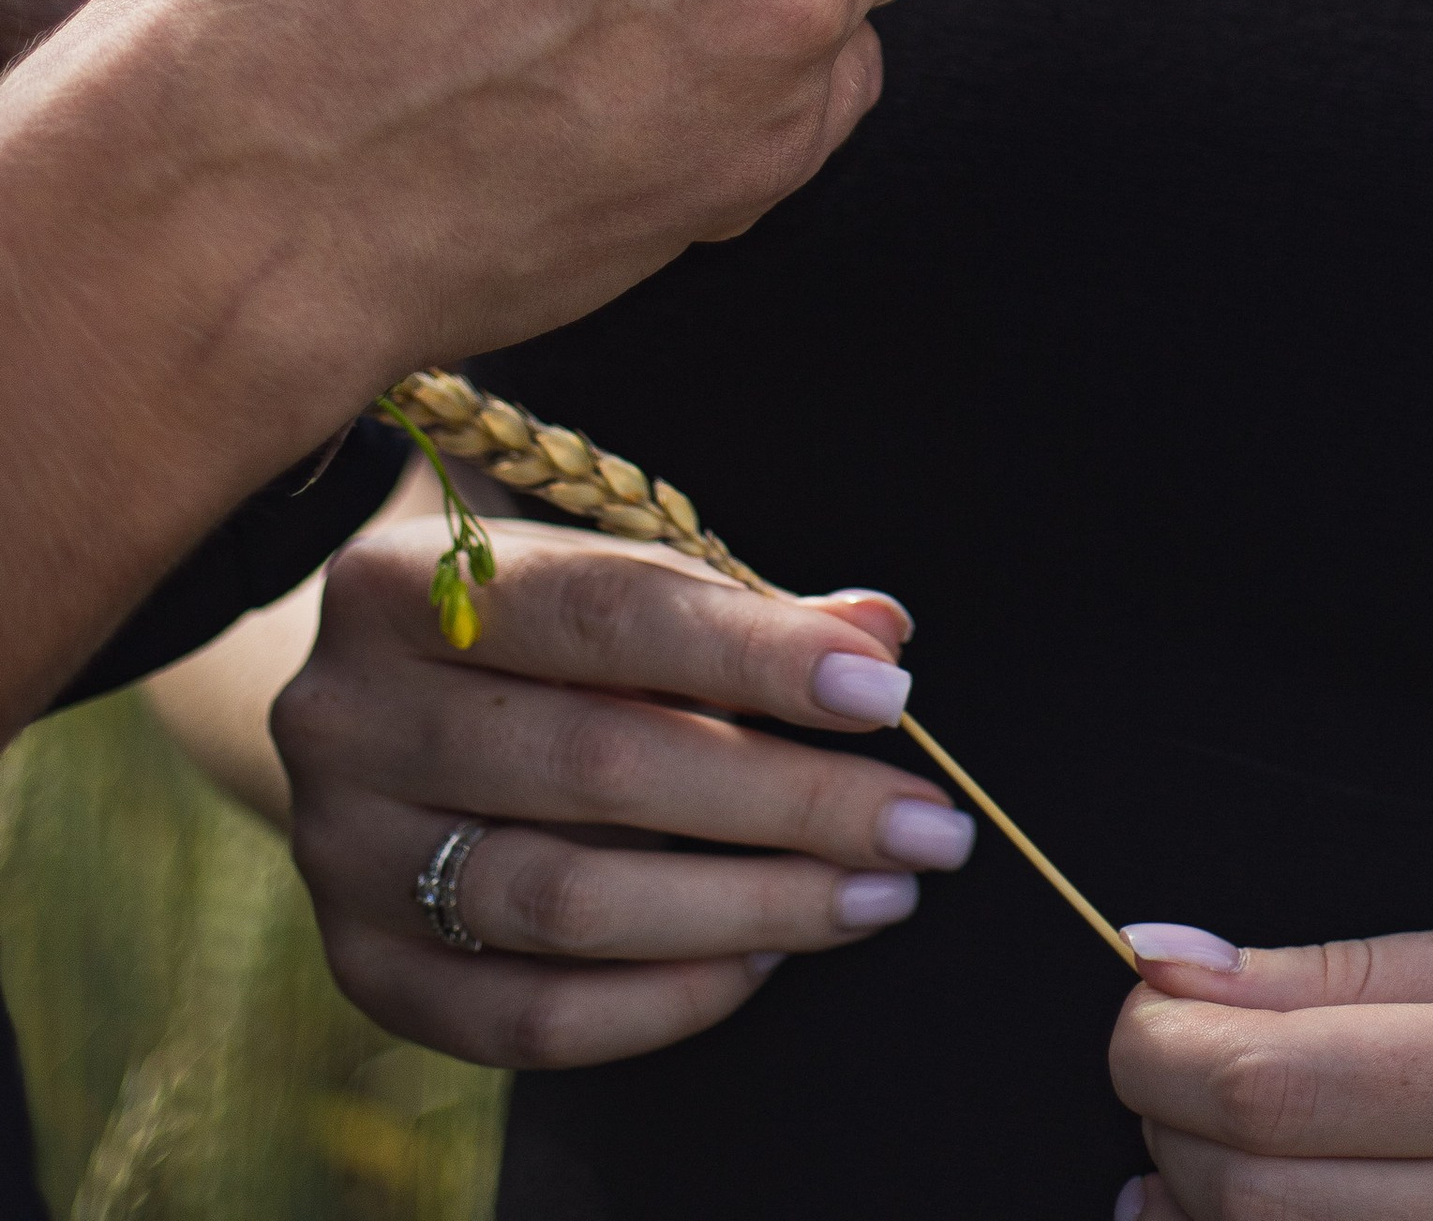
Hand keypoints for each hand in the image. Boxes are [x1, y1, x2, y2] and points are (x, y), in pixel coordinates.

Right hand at [279, 515, 974, 1067]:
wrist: (373, 705)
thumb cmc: (529, 627)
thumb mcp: (610, 577)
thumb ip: (741, 607)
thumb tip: (879, 638)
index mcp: (404, 584)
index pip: (606, 613)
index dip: (754, 655)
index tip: (884, 695)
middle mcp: (349, 716)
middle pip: (597, 766)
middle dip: (788, 801)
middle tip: (924, 827)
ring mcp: (341, 852)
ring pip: (566, 902)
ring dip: (749, 907)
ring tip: (874, 894)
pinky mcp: (362, 967)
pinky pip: (526, 1021)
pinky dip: (661, 1000)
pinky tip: (762, 962)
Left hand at [1112, 908, 1432, 1217]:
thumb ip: (1364, 970)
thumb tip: (1188, 966)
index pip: (1284, 1083)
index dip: (1162, 1044)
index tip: (1139, 1000)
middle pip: (1262, 1195)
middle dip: (1166, 1122)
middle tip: (1166, 1061)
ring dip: (1198, 1209)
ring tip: (1197, 1148)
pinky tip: (1260, 1219)